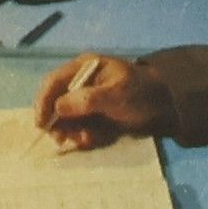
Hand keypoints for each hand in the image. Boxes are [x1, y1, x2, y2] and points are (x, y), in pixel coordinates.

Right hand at [33, 52, 173, 148]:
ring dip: (70, 132)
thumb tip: (59, 107)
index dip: (43, 101)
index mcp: (84, 68)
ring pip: (66, 119)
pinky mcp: (94, 117)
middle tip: (62, 139)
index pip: (53, 82)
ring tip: (84, 140)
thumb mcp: (116, 94)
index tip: (41, 122)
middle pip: (55, 103)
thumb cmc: (141, 92)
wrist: (166, 106)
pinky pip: (79, 128)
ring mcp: (87, 101)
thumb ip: (88, 100)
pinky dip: (83, 136)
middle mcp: (81, 83)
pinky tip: (93, 140)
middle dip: (57, 122)